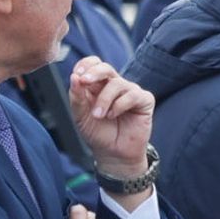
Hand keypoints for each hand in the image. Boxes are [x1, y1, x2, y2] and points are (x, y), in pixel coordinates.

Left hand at [69, 56, 155, 183]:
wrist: (114, 154)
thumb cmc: (98, 134)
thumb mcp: (80, 116)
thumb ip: (77, 97)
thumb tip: (75, 77)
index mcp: (97, 85)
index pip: (93, 64)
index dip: (85, 65)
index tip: (77, 75)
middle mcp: (114, 86)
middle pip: (105, 67)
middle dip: (94, 73)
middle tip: (84, 82)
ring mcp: (130, 92)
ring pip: (117, 83)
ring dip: (105, 99)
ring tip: (100, 116)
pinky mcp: (144, 100)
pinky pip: (132, 95)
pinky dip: (120, 105)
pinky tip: (114, 115)